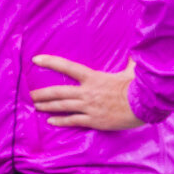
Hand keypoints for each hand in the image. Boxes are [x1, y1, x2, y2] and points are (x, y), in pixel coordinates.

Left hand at [30, 55, 144, 130]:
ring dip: (47, 106)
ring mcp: (89, 107)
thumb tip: (135, 53)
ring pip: (62, 106)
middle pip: (59, 91)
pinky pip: (73, 120)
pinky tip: (51, 121)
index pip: (67, 67)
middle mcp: (87, 92)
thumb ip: (129, 62)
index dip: (50, 62)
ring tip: (35, 106)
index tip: (35, 60)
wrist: (144, 106)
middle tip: (30, 94)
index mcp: (93, 77)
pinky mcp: (94, 120)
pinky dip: (61, 121)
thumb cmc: (137, 88)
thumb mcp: (131, 71)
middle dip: (42, 93)